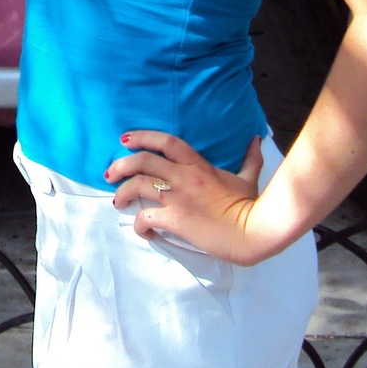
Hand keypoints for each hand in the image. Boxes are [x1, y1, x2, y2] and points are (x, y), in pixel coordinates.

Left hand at [105, 130, 270, 264]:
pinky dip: (139, 225)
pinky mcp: (175, 219)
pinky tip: (142, 230)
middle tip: (110, 173)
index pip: (167, 141)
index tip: (125, 139)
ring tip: (116, 201)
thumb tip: (256, 140)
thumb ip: (250, 158)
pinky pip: (146, 218)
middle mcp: (184, 176)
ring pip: (138, 185)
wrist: (253, 231)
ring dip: (122, 192)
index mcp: (198, 164)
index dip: (143, 136)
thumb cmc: (251, 206)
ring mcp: (178, 197)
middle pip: (142, 161)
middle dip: (121, 164)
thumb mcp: (249, 178)